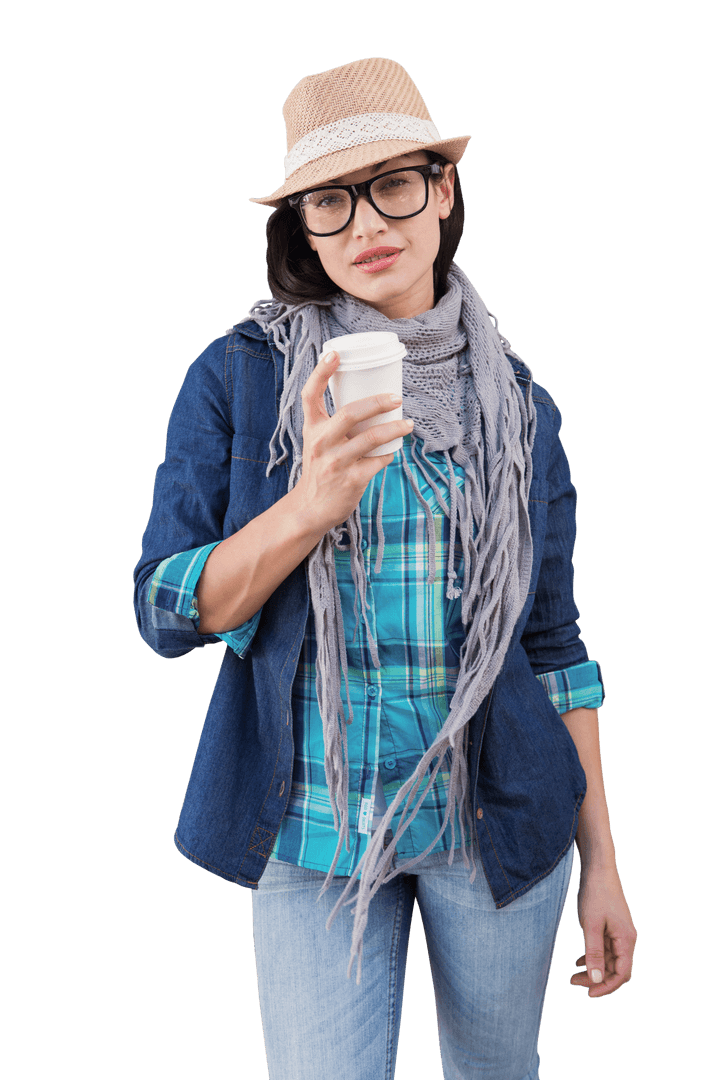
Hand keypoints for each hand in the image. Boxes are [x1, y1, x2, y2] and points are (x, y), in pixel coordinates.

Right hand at [292, 350, 413, 534]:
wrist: (311, 508)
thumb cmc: (321, 468)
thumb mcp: (318, 441)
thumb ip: (336, 422)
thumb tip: (372, 401)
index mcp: (312, 428)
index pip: (310, 394)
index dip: (321, 372)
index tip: (335, 354)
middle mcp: (321, 442)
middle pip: (351, 413)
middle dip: (378, 402)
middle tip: (396, 398)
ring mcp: (336, 462)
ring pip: (372, 438)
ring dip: (395, 428)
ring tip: (408, 424)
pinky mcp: (351, 480)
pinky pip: (379, 461)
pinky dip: (390, 454)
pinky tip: (394, 451)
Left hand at [570, 863, 636, 997]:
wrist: (599, 868)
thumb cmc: (596, 893)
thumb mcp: (591, 925)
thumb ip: (594, 952)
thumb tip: (596, 979)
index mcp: (626, 940)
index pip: (622, 974)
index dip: (606, 987)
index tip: (588, 993)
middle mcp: (627, 939)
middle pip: (616, 970)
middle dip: (598, 980)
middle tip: (574, 982)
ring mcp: (620, 933)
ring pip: (609, 960)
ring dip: (594, 969)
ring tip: (573, 974)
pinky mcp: (612, 927)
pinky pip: (606, 949)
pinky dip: (594, 956)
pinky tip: (579, 960)